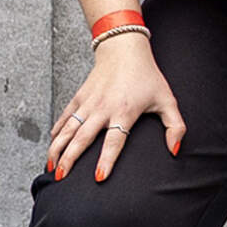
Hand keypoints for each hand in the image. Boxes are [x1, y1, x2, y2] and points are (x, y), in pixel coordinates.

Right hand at [50, 30, 183, 181]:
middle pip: (82, 138)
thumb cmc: (146, 75)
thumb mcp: (167, 100)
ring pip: (68, 129)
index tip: (99, 177)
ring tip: (51, 167)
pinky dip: (57, 130)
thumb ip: (175, 126)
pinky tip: (52, 143)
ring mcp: (88, 102)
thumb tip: (174, 150)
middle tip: (61, 177)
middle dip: (69, 159)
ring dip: (57, 148)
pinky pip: (65, 117)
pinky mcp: (79, 96)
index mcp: (124, 111)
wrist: (124, 48)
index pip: (114, 141)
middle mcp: (103, 108)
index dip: (106, 160)